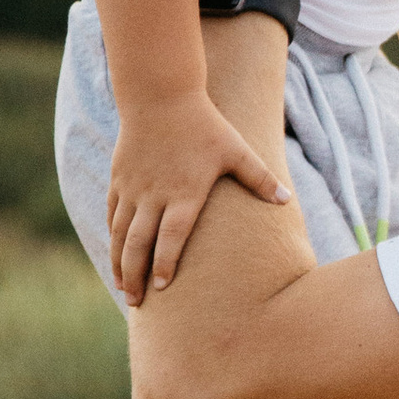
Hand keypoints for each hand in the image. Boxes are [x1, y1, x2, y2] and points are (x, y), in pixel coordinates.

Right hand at [108, 86, 288, 305]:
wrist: (161, 96)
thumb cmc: (205, 125)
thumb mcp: (237, 150)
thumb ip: (260, 178)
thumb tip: (286, 200)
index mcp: (184, 193)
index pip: (171, 237)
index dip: (165, 263)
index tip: (164, 287)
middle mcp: (154, 194)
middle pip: (139, 243)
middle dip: (135, 276)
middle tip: (135, 303)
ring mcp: (133, 188)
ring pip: (121, 233)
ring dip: (119, 263)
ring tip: (123, 289)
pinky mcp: (120, 179)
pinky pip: (113, 215)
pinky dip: (112, 238)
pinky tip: (115, 256)